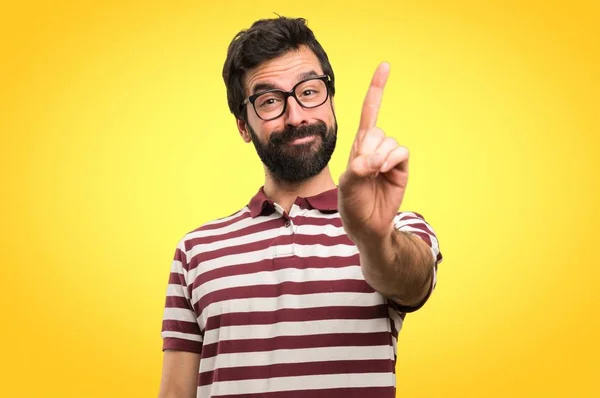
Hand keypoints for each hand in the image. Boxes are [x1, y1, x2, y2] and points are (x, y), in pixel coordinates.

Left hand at [338, 63, 408, 243]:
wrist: (368, 227)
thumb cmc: (352, 206)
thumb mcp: (347, 186)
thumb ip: (357, 170)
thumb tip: (374, 159)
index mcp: (358, 147)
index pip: (369, 112)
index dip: (377, 90)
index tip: (385, 66)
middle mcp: (374, 148)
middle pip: (377, 130)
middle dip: (369, 149)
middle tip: (363, 170)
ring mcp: (389, 158)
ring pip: (389, 141)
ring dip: (380, 157)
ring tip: (374, 175)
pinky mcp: (401, 168)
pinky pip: (401, 152)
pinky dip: (391, 160)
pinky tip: (385, 171)